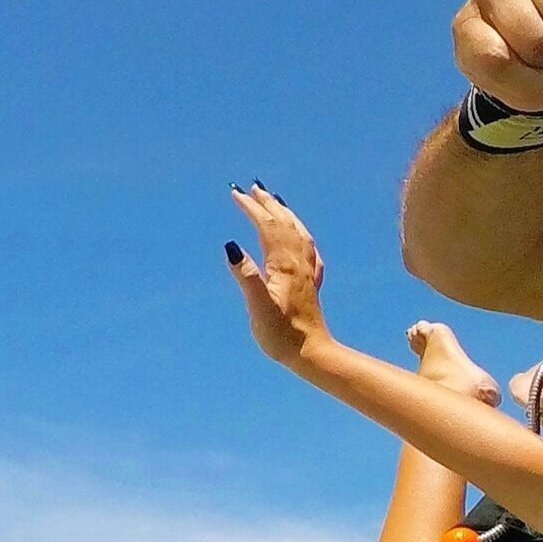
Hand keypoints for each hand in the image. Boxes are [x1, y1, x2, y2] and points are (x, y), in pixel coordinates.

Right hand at [226, 185, 331, 368]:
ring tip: (277, 202)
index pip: (267, 227)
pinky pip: (309, 251)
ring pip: (299, 234)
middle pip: (284, 225)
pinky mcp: (311, 286)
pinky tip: (302, 239)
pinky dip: (302, 237)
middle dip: (268, 205)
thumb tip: (231, 246)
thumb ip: (245, 276)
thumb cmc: (282, 334)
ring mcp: (307, 274)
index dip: (252, 208)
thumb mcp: (258, 306)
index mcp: (284, 265)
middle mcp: (299, 264)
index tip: (236, 193)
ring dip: (286, 215)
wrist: (312, 353)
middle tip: (254, 187)